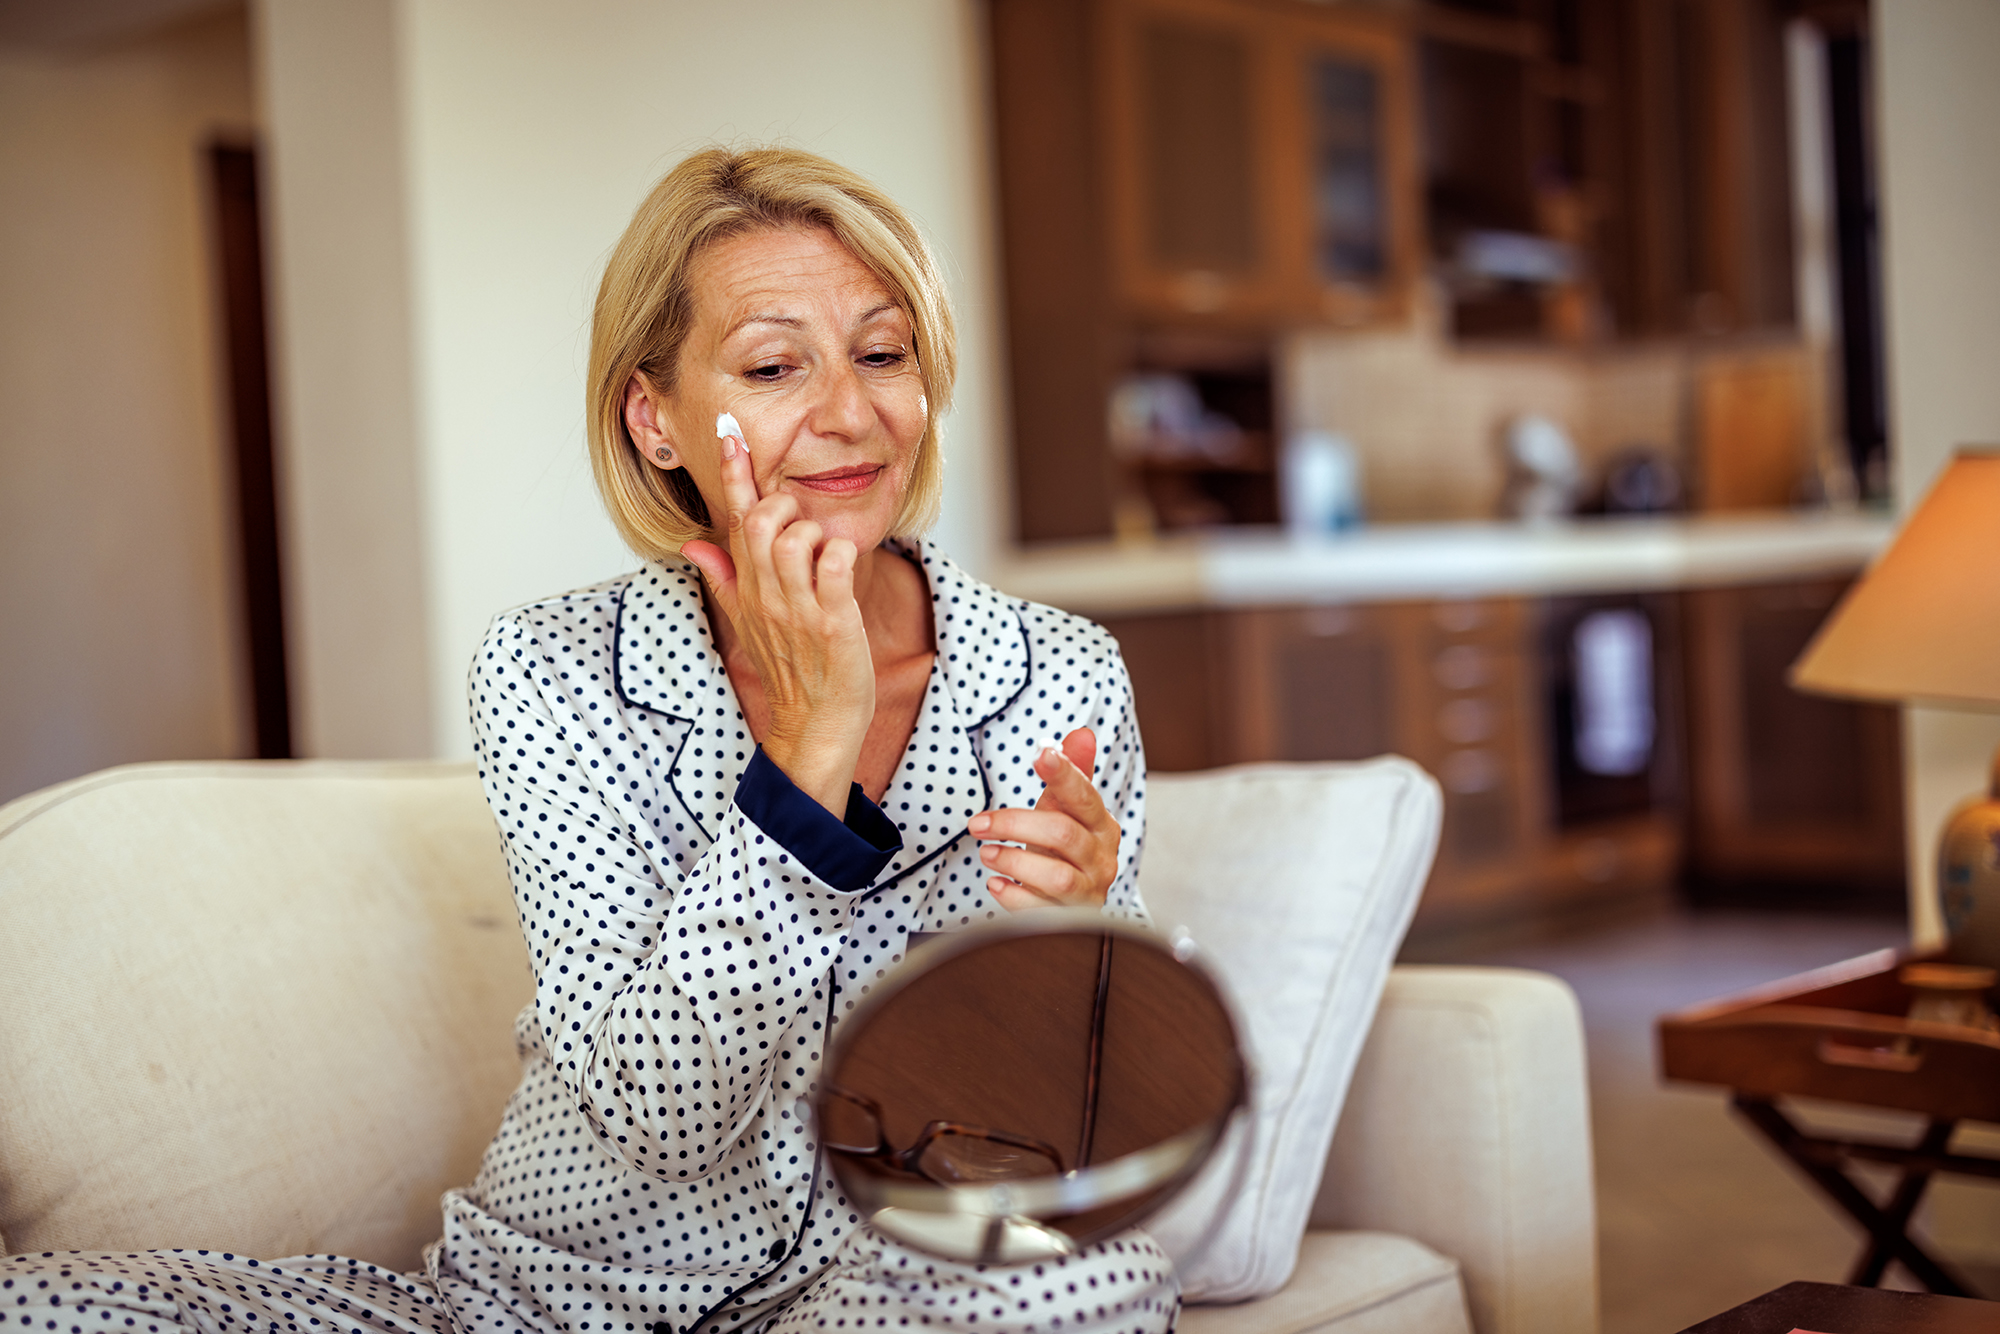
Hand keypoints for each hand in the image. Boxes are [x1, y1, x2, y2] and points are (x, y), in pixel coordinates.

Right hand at [681, 426, 873, 814]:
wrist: (814, 722)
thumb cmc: (791, 669)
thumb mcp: (748, 621)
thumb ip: (723, 578)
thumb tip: (692, 543)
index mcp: (747, 588)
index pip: (734, 520)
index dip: (733, 473)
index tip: (731, 432)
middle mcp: (767, 594)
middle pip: (759, 521)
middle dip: (783, 507)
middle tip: (801, 526)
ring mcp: (798, 608)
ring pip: (795, 538)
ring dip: (816, 534)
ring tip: (825, 559)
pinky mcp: (833, 621)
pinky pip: (835, 565)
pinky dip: (841, 553)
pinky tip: (843, 567)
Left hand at [967, 728, 1120, 910]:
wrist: (1073, 904)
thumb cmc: (1065, 850)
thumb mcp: (1068, 812)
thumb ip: (1073, 775)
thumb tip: (1081, 733)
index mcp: (1102, 825)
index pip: (1085, 795)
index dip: (1064, 774)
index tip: (1040, 753)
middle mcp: (1102, 859)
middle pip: (1063, 834)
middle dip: (1014, 824)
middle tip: (978, 823)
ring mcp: (1089, 892)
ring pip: (1057, 877)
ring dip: (1015, 861)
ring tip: (985, 852)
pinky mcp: (1069, 921)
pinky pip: (1042, 912)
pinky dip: (1014, 897)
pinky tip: (995, 884)